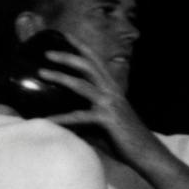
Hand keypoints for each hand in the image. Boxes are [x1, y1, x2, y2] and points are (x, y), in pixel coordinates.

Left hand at [38, 34, 156, 163]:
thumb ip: (83, 111)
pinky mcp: (107, 119)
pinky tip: (46, 120)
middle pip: (88, 65)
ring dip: (60, 77)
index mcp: (111, 87)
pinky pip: (80, 117)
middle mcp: (111, 90)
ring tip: (42, 73)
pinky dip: (61, 118)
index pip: (94, 60)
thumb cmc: (121, 138)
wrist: (146, 154)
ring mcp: (109, 104)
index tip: (64, 34)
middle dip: (67, 56)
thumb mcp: (100, 120)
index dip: (80, 46)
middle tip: (46, 53)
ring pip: (82, 85)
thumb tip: (57, 112)